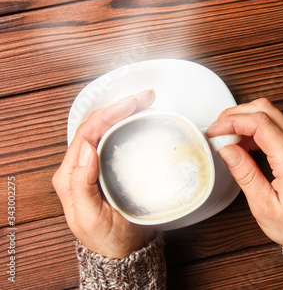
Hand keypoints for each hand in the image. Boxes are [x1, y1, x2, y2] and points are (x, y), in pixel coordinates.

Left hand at [52, 90, 155, 257]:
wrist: (123, 252)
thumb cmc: (107, 237)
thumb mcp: (90, 216)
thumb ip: (81, 184)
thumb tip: (85, 147)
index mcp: (70, 175)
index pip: (86, 133)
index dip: (108, 114)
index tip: (130, 105)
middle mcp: (80, 166)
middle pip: (95, 126)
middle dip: (118, 107)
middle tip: (144, 98)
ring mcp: (95, 165)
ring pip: (105, 129)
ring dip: (123, 112)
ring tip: (144, 103)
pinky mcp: (108, 167)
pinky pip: (115, 140)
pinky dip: (128, 124)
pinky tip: (141, 119)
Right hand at [206, 98, 282, 246]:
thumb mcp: (264, 206)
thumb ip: (245, 174)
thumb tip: (226, 149)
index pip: (259, 122)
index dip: (232, 122)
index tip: (215, 132)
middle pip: (265, 109)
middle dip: (236, 114)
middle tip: (217, 130)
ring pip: (271, 113)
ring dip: (245, 119)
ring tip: (227, 137)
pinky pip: (276, 125)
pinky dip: (255, 126)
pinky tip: (242, 142)